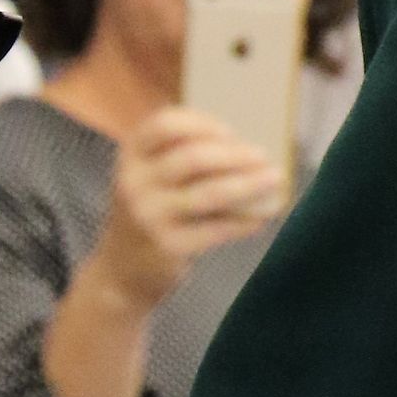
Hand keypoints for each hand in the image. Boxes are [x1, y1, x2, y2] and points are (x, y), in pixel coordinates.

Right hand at [88, 106, 286, 315]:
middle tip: (264, 156)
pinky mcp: (167, 247)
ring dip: (249, 184)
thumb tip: (248, 147)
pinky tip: (261, 216)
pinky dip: (244, 220)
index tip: (231, 132)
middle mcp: (134, 183)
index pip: (166, 124)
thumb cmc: (152, 210)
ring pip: (210, 193)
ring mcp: (149, 216)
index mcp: (131, 155)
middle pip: (193, 157)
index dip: (203, 124)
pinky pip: (216, 228)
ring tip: (275, 179)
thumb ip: (184, 156)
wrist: (121, 272)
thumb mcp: (152, 177)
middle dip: (236, 155)